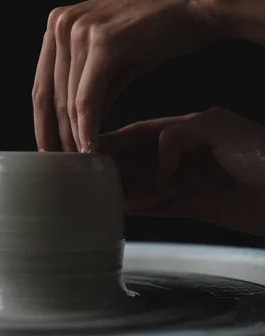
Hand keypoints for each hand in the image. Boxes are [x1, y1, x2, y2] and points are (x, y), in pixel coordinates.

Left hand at [32, 0, 225, 151]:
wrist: (198, 1)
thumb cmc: (161, 28)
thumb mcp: (116, 58)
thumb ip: (92, 85)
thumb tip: (80, 121)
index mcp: (58, 25)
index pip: (42, 85)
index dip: (43, 123)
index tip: (50, 150)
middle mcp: (61, 24)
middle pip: (48, 95)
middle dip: (54, 135)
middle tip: (63, 165)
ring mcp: (78, 31)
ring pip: (67, 101)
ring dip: (73, 137)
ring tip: (82, 162)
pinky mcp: (101, 43)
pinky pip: (87, 99)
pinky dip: (88, 129)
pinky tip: (92, 149)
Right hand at [100, 107, 264, 235]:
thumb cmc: (262, 153)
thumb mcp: (217, 126)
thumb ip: (177, 136)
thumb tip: (157, 164)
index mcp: (190, 130)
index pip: (143, 133)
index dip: (117, 139)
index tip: (93, 146)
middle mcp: (187, 156)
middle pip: (142, 160)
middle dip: (115, 165)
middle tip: (88, 174)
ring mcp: (192, 182)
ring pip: (149, 185)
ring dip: (125, 188)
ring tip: (99, 193)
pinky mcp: (199, 207)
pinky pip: (164, 207)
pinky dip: (144, 208)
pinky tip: (125, 208)